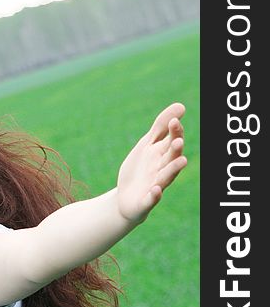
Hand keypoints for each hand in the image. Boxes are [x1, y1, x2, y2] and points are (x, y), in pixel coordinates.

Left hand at [115, 102, 188, 225]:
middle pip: (171, 158)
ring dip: (173, 169)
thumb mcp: (147, 145)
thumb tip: (180, 105)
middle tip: (178, 140)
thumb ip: (161, 127)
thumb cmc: (141, 168)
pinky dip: (155, 195)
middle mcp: (162, 169)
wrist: (126, 198)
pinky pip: (152, 198)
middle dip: (175, 149)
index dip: (173, 132)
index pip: (171, 141)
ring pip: (167, 177)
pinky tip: (156, 189)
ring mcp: (156, 185)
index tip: (174, 121)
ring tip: (181, 161)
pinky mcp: (146, 201)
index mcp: (162, 155)